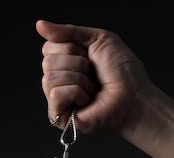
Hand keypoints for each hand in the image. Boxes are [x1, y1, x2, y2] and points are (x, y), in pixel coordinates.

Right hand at [37, 20, 153, 134]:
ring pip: (50, 77)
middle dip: (77, 64)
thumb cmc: (122, 72)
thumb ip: (68, 31)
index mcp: (64, 61)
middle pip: (48, 61)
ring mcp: (56, 99)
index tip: (90, 57)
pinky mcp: (58, 116)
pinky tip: (87, 100)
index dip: (71, 48)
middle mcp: (58, 79)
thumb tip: (39, 24)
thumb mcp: (98, 39)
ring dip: (79, 79)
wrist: (134, 97)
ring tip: (92, 88)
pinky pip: (56, 94)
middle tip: (93, 74)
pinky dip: (77, 93)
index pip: (48, 47)